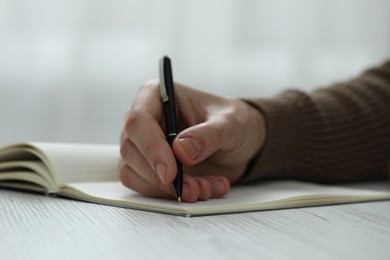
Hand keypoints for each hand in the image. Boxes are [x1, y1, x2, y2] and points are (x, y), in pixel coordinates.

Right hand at [120, 81, 265, 201]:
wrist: (240, 143)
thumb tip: (181, 150)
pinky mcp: (149, 168)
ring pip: (135, 173)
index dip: (151, 149)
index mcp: (157, 96)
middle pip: (131, 151)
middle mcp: (145, 120)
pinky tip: (203, 188)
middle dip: (162, 177)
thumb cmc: (233, 122)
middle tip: (193, 188)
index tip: (170, 173)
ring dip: (168, 190)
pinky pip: (147, 188)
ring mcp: (144, 146)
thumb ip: (208, 135)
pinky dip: (172, 195)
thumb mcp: (230, 123)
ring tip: (204, 188)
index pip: (139, 121)